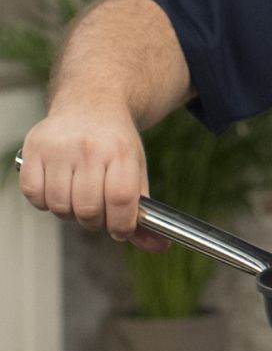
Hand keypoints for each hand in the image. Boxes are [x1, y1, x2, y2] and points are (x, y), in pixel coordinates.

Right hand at [17, 102, 169, 251]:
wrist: (92, 102)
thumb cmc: (115, 143)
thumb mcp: (136, 169)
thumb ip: (144, 211)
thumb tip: (159, 247)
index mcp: (120, 152)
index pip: (121, 200)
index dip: (122, 224)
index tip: (121, 230)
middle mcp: (89, 148)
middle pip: (89, 208)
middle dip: (96, 222)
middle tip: (99, 214)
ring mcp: (59, 148)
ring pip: (60, 206)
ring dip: (70, 213)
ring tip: (79, 199)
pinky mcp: (33, 149)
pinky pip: (35, 195)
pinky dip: (45, 202)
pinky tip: (58, 189)